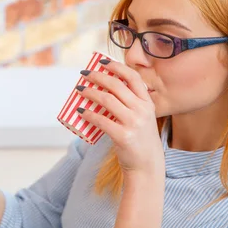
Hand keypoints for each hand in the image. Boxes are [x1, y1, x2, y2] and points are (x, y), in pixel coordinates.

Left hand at [76, 59, 163, 175]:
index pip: (133, 77)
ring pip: (107, 100)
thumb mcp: (142, 117)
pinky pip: (101, 120)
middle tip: (84, 74)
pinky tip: (81, 111)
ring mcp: (133, 123)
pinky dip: (88, 114)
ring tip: (80, 90)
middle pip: (116, 85)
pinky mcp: (123, 136)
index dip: (117, 67)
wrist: (147, 165)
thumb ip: (130, 103)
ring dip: (90, 92)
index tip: (102, 62)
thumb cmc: (140, 139)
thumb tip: (103, 88)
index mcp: (147, 103)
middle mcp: (142, 110)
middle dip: (97, 76)